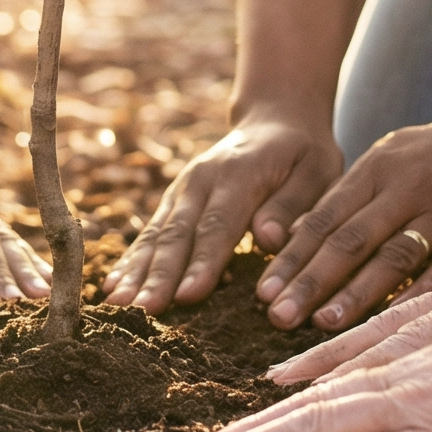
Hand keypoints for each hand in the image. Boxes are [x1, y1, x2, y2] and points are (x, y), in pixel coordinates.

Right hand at [104, 114, 339, 310]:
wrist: (275, 120)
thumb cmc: (304, 154)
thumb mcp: (318, 171)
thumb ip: (294, 205)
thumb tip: (268, 239)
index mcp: (239, 175)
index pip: (218, 225)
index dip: (202, 262)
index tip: (188, 296)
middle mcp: (201, 181)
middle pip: (178, 234)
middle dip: (158, 275)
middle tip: (143, 311)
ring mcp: (182, 190)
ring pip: (156, 235)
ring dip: (136, 272)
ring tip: (117, 304)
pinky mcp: (173, 200)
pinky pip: (149, 233)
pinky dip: (131, 260)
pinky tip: (113, 287)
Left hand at [256, 104, 431, 331]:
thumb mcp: (392, 157)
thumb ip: (349, 197)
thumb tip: (295, 237)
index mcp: (379, 168)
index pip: (326, 218)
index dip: (293, 257)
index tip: (262, 292)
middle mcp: (410, 187)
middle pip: (351, 239)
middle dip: (311, 280)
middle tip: (276, 316)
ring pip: (395, 256)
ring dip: (356, 292)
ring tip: (321, 322)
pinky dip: (420, 295)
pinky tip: (392, 321)